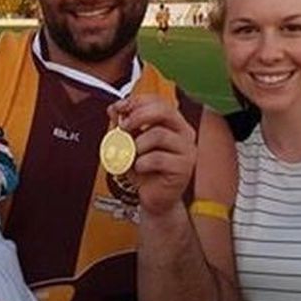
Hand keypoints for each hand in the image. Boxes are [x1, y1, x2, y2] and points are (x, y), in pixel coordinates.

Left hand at [109, 95, 196, 216]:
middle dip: (137, 116)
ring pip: (159, 134)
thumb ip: (123, 126)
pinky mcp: (184, 168)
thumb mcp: (129, 144)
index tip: (119, 108)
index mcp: (174, 123)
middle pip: (163, 111)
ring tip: (132, 155)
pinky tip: (140, 168)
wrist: (155, 199)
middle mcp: (184, 133)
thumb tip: (113, 109)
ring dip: (137, 145)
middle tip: (123, 127)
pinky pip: (158, 158)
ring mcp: (187, 150)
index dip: (137, 101)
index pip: (158, 101)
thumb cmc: (146, 171)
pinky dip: (142, 163)